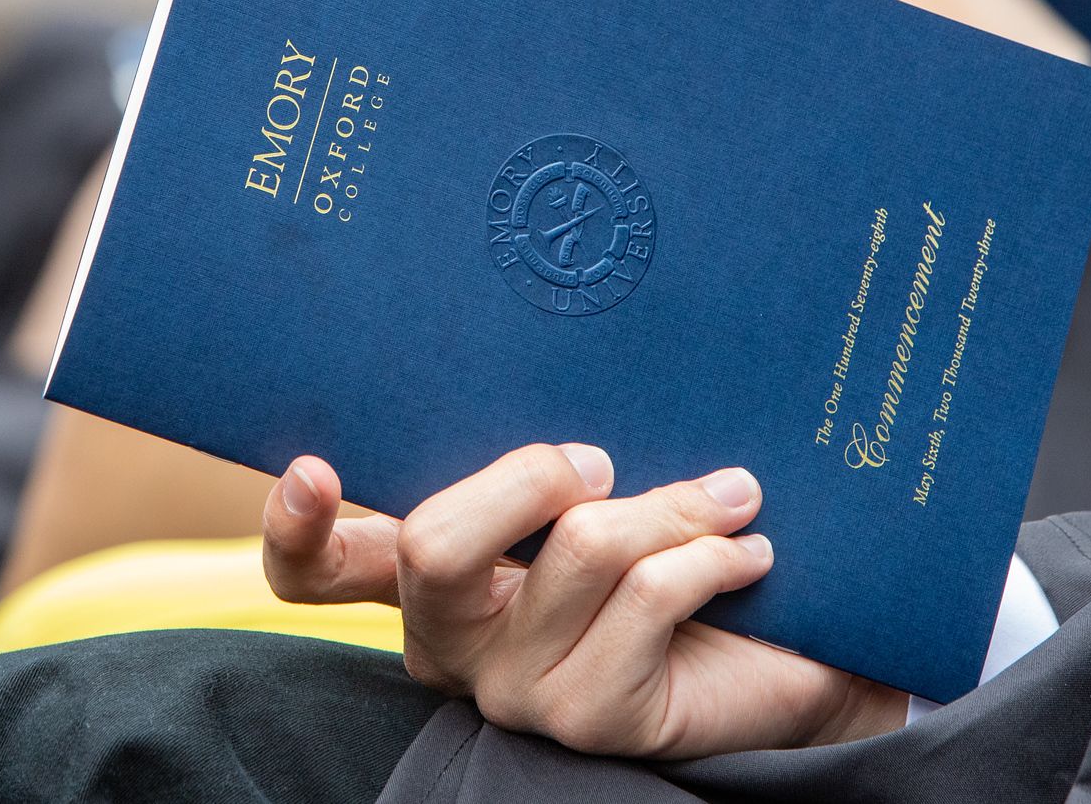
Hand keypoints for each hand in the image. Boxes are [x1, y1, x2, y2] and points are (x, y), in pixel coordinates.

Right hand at [263, 446, 908, 757]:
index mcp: (432, 576)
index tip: (314, 467)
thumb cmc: (687, 554)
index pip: (319, 571)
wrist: (795, 658)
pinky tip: (750, 555)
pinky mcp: (591, 720)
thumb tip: (563, 369)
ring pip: (577, 549)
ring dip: (671, 505)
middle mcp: (453, 640)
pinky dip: (712, 554)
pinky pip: (649, 595)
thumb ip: (559, 459)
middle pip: (437, 543)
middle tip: (608, 462)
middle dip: (534, 474)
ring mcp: (515, 689)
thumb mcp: (606, 486)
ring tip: (730, 500)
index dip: (295, 528)